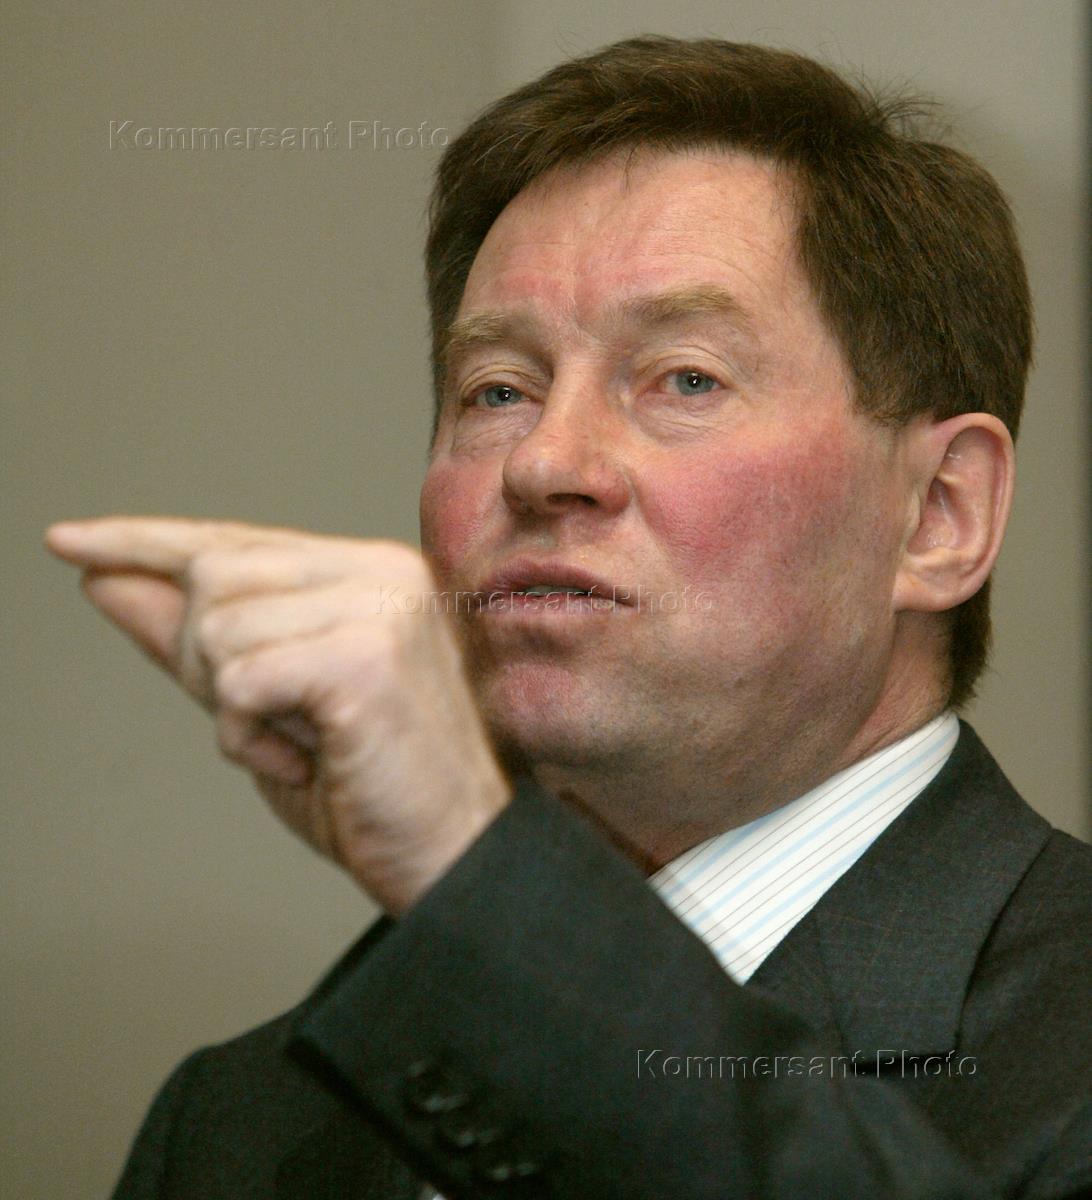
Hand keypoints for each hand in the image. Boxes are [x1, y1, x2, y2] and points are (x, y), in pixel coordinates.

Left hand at [44, 517, 509, 913]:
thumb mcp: (265, 705)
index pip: (235, 538)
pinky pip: (238, 680)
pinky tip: (306, 757)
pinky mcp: (365, 658)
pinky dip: (246, 736)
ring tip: (302, 742)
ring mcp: (379, 608)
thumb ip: (193, 640)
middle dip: (204, 659)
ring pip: (219, 627)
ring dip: (231, 706)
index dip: (144, 542)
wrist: (455, 856)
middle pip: (213, 573)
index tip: (69, 541)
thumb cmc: (368, 786)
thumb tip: (106, 582)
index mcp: (368, 572)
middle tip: (268, 721)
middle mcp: (381, 571)